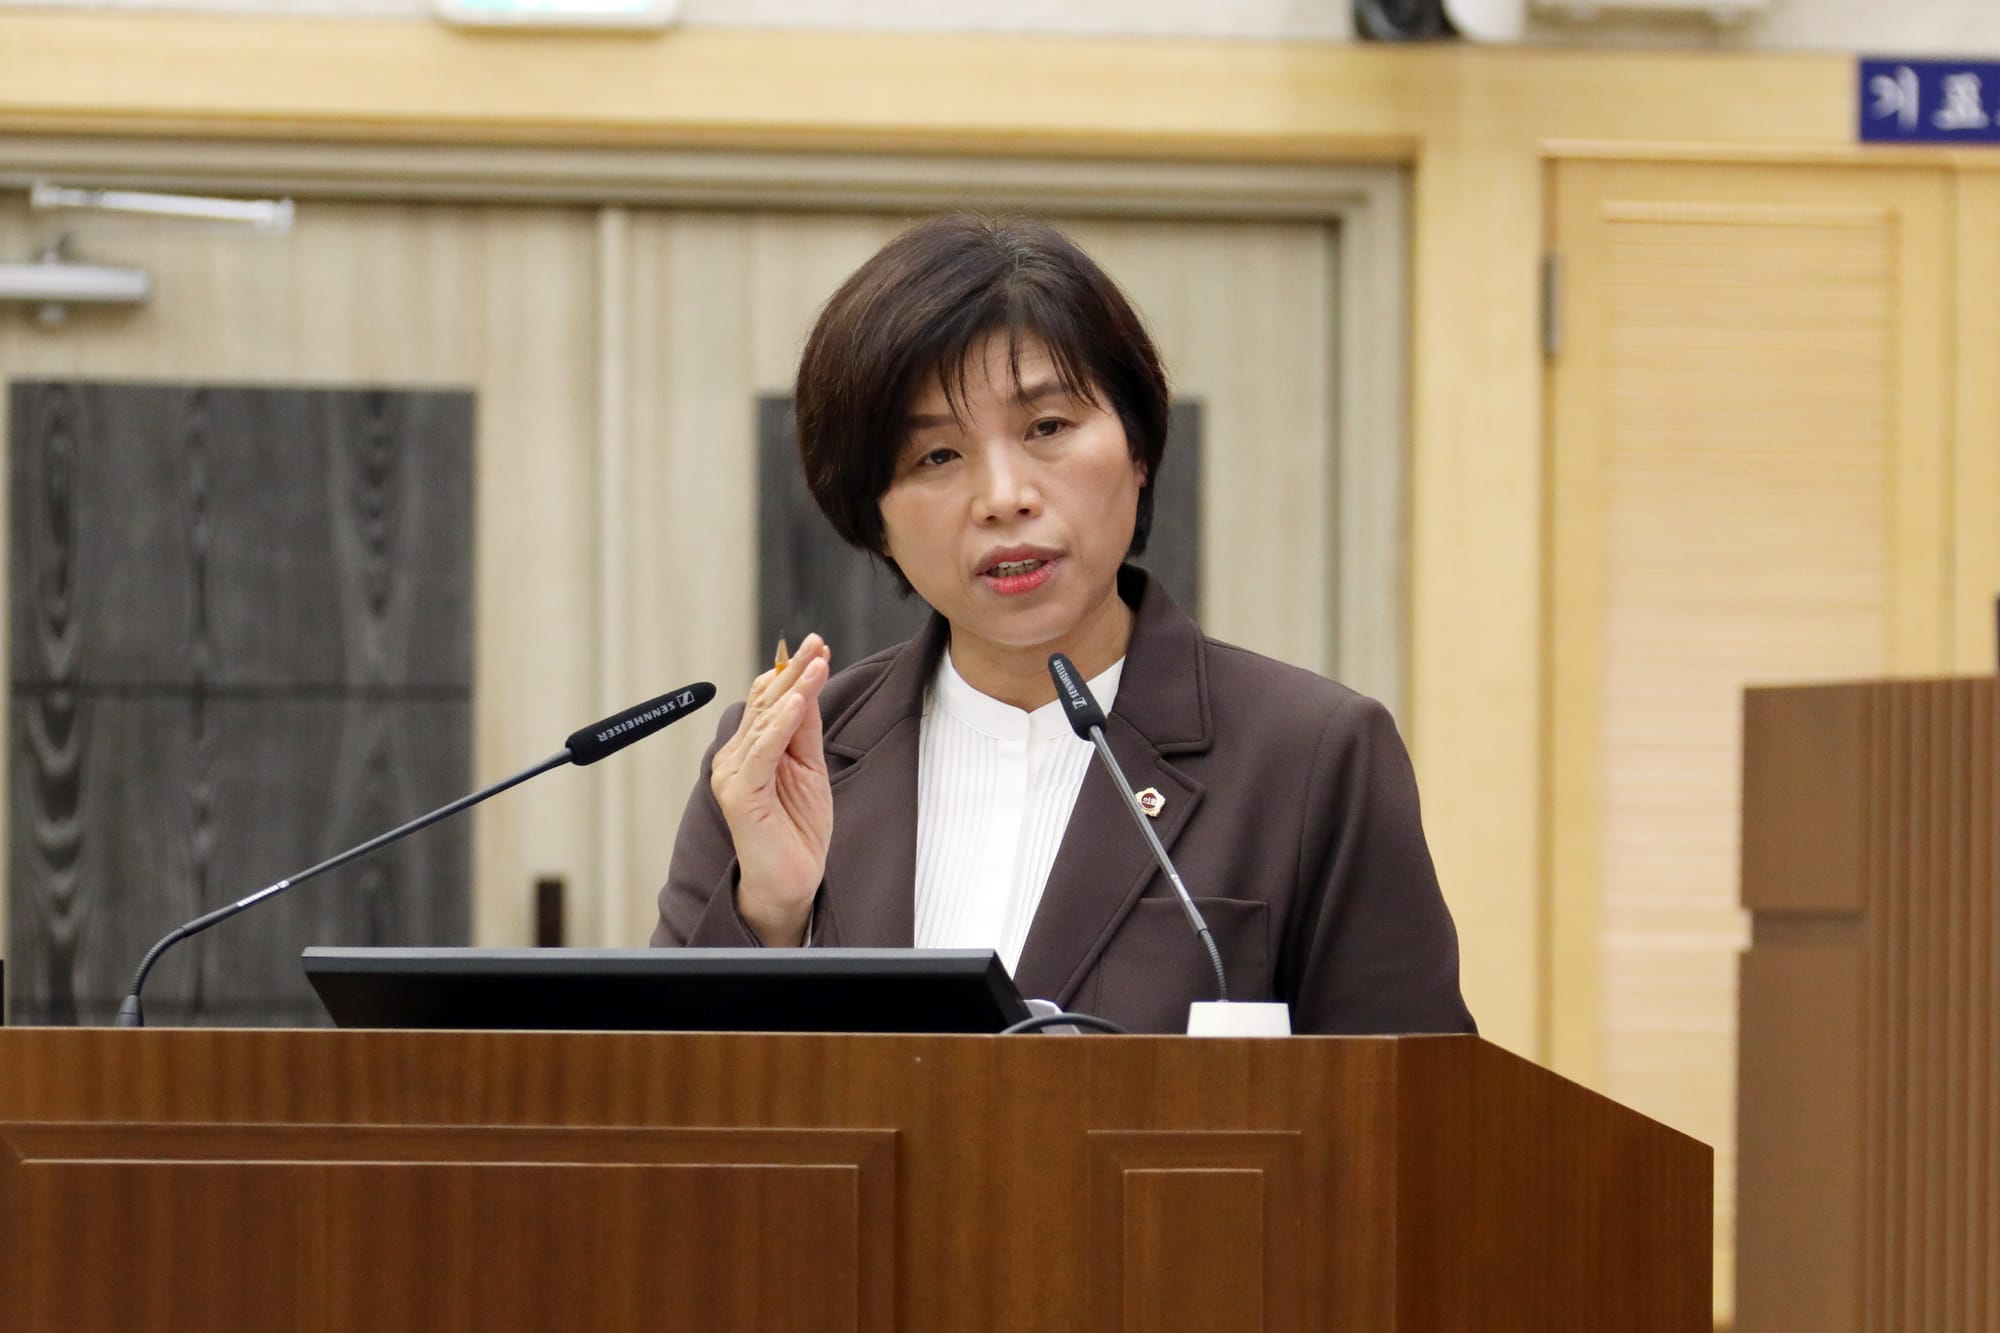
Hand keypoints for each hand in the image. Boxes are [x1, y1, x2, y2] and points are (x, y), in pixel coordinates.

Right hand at [709, 633, 832, 945]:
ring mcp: (734, 775)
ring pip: (765, 722)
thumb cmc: (798, 830)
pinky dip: (780, 725)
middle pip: (765, 704)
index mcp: (750, 750)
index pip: (769, 701)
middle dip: (793, 670)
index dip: (792, 672)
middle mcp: (735, 758)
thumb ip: (804, 731)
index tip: (819, 646)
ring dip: (793, 689)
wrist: (790, 882)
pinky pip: (762, 752)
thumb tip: (807, 686)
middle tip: (817, 641)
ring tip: (817, 663)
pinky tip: (797, 703)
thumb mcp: (809, 769)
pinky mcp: (740, 795)